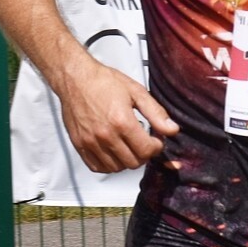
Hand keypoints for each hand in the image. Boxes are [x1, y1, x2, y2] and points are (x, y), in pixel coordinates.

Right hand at [56, 61, 178, 172]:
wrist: (75, 78)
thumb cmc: (103, 81)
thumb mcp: (136, 92)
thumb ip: (156, 113)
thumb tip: (172, 130)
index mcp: (122, 121)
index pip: (147, 150)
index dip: (156, 147)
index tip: (155, 140)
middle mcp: (105, 135)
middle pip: (133, 162)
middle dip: (143, 154)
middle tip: (142, 142)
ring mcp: (91, 142)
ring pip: (116, 168)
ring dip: (126, 160)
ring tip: (127, 145)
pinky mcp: (79, 145)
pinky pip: (97, 167)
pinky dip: (108, 165)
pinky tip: (113, 152)